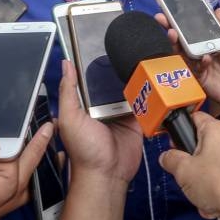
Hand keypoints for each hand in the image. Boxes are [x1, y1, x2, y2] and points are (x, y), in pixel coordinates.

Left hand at [57, 59, 142, 184]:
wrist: (107, 174)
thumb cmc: (83, 150)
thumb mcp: (69, 118)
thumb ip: (68, 91)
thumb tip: (66, 64)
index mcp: (85, 103)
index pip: (91, 78)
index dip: (95, 63)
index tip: (103, 44)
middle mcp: (103, 105)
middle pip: (113, 81)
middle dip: (119, 70)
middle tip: (130, 50)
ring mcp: (121, 112)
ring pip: (130, 89)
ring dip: (135, 80)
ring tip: (144, 61)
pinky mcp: (137, 120)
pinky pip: (144, 103)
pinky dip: (148, 95)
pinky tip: (153, 82)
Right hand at [154, 10, 219, 128]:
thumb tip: (217, 10)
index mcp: (207, 43)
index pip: (192, 30)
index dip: (182, 21)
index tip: (171, 10)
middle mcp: (199, 52)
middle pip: (182, 39)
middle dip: (171, 28)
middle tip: (162, 19)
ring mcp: (197, 65)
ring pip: (184, 52)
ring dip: (178, 43)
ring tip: (173, 33)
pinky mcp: (199, 77)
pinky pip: (196, 68)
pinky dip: (200, 62)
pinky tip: (205, 58)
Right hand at [159, 112, 219, 219]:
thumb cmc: (219, 184)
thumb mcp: (183, 170)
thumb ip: (171, 159)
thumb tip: (166, 157)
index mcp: (215, 129)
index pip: (194, 116)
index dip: (180, 127)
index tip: (172, 140)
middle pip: (200, 142)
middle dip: (189, 159)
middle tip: (182, 169)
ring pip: (209, 163)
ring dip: (200, 178)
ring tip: (198, 190)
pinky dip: (213, 188)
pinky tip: (211, 200)